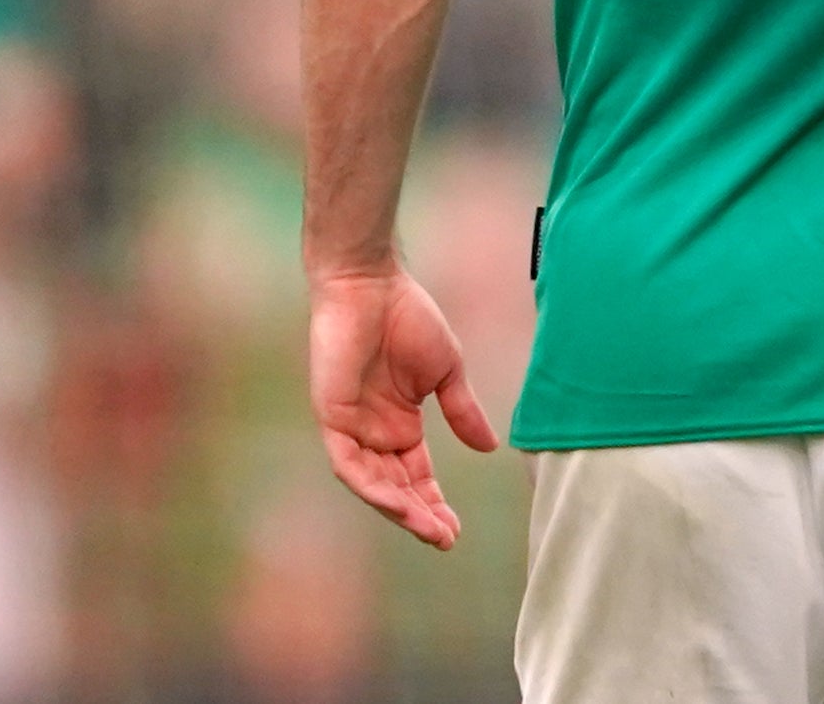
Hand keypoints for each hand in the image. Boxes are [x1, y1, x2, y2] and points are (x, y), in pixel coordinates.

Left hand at [308, 265, 497, 547]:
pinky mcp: (332, 418)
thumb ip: (462, 411)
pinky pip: (349, 464)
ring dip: (399, 508)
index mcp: (399, 423)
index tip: (456, 529)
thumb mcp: (447, 372)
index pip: (416, 475)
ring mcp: (351, 428)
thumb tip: (491, 449)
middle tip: (446, 539)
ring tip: (429, 528)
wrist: (372, 286)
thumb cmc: (409, 318)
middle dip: (420, 515)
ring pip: (372, 484)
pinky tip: (398, 500)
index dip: (435, 502)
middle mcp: (373, 433)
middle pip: (395, 487)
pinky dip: (372, 486)